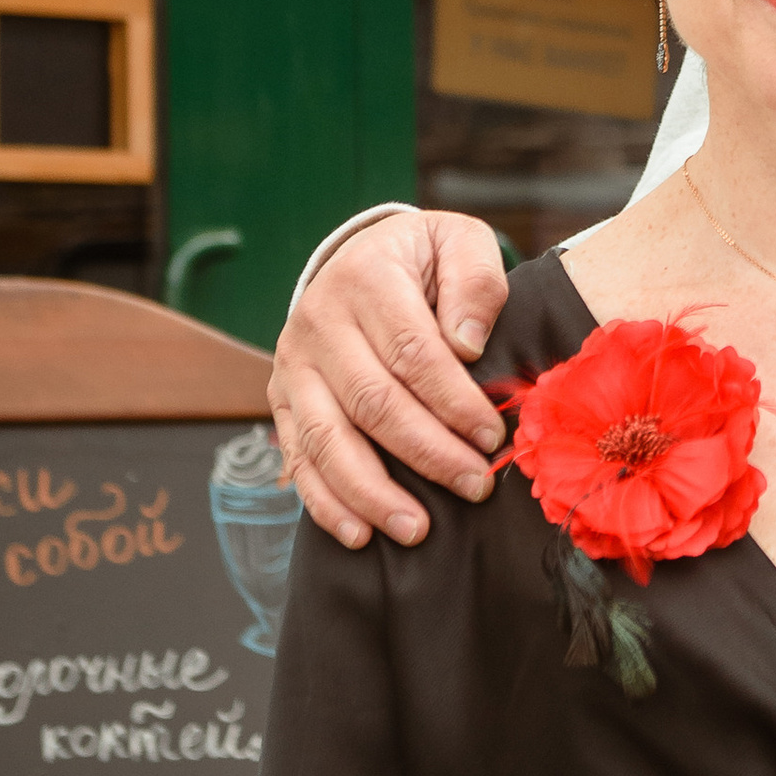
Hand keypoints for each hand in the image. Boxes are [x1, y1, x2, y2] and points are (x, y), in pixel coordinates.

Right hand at [268, 210, 510, 547]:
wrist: (359, 257)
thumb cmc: (423, 260)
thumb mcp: (458, 242)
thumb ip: (474, 281)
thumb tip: (468, 345)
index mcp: (366, 279)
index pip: (411, 351)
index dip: (454, 400)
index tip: (492, 436)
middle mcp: (318, 323)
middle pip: (372, 402)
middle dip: (428, 453)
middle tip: (475, 486)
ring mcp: (293, 366)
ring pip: (327, 439)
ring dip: (373, 493)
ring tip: (418, 530)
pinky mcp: (282, 400)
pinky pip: (298, 458)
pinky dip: (326, 502)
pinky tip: (360, 533)